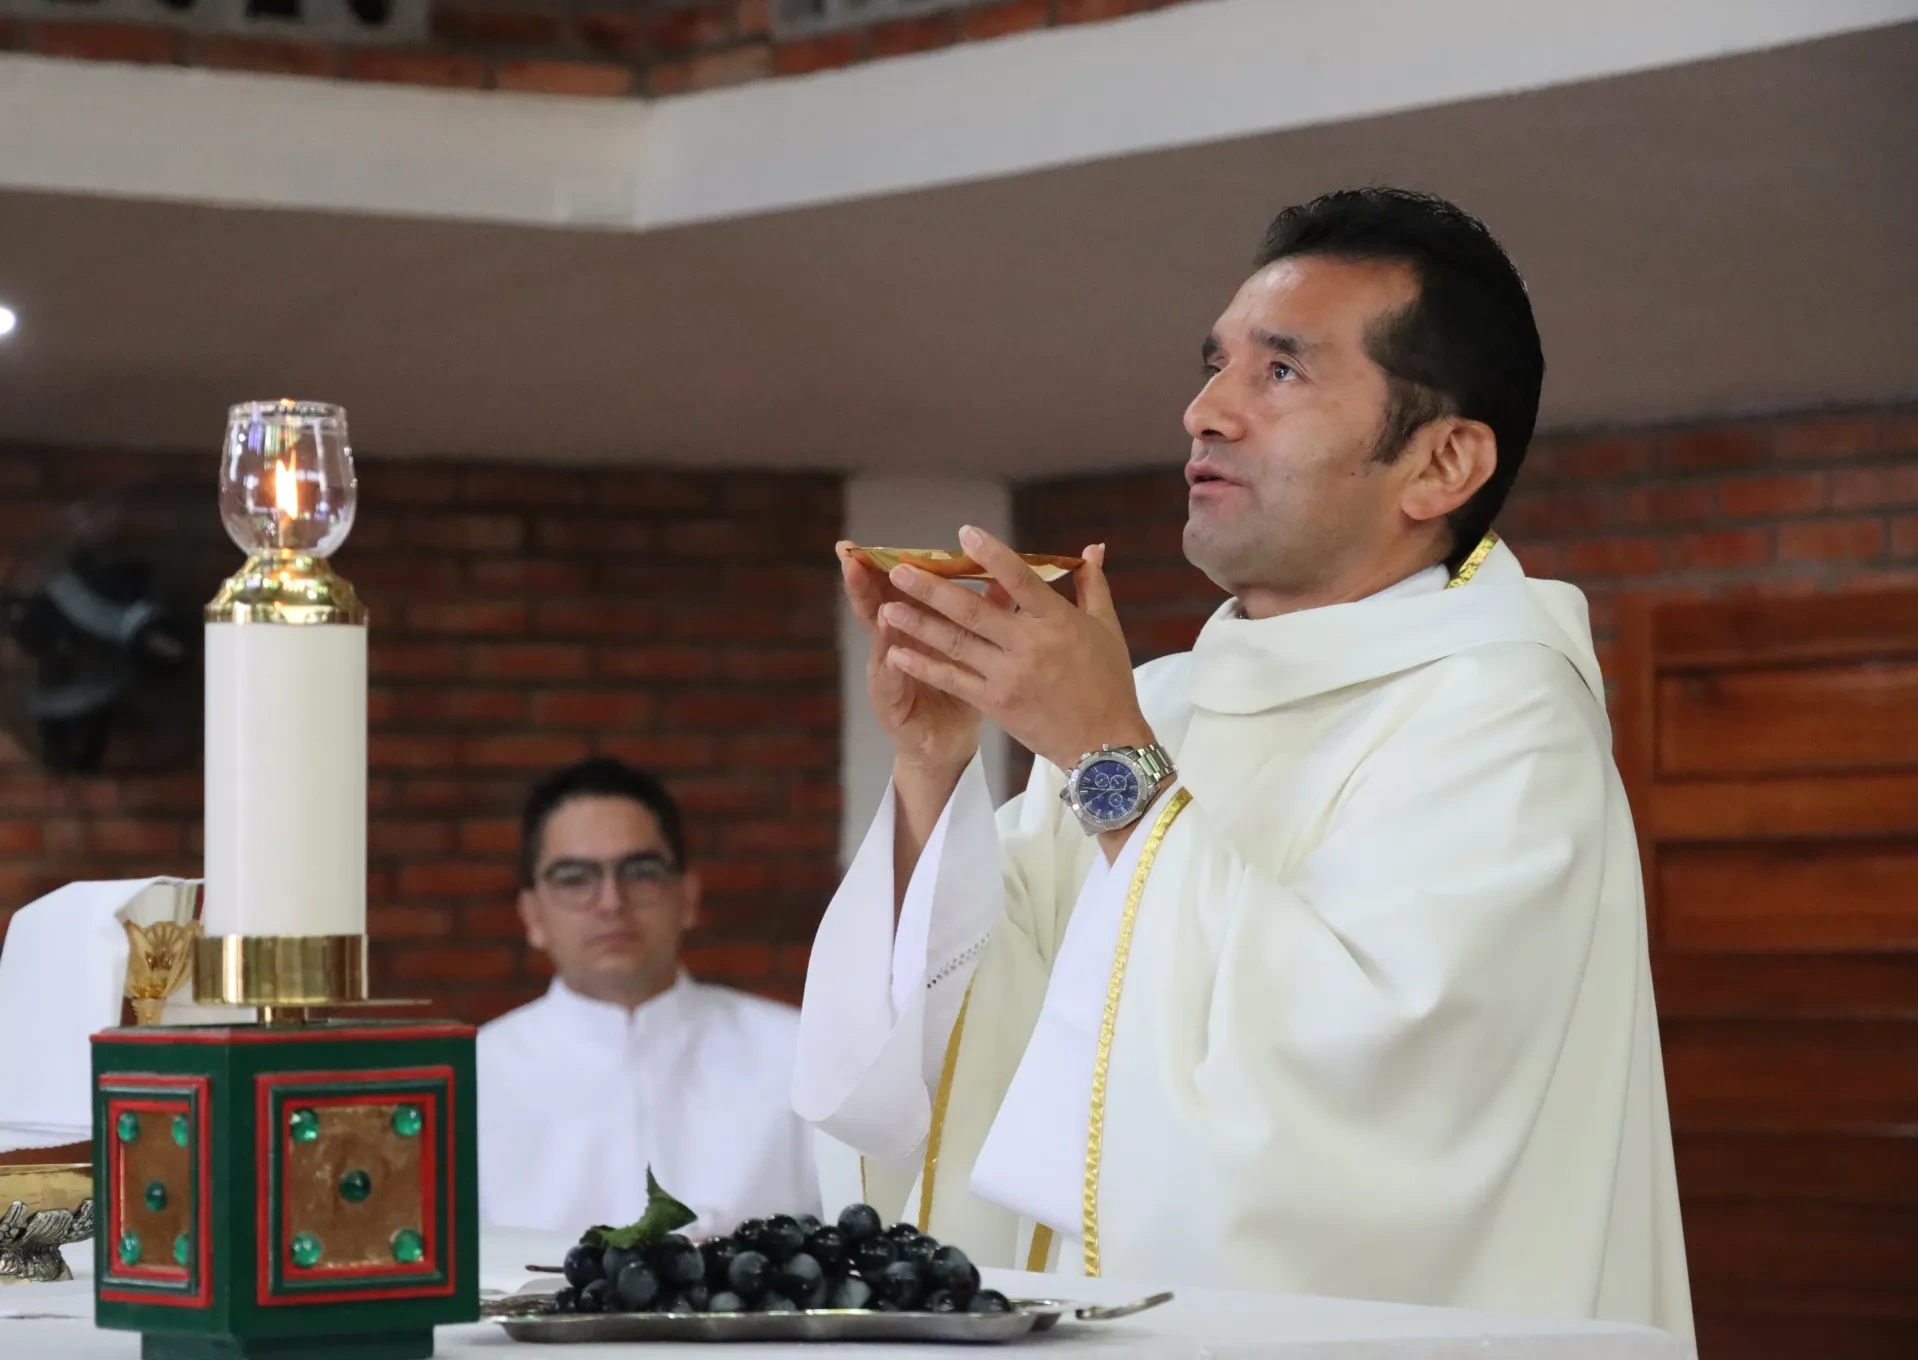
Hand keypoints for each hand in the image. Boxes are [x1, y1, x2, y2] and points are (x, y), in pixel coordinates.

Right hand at [837, 541, 981, 777]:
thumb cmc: (958, 689)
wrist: (948, 743)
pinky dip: (891, 663)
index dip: (880, 564)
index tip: (864, 541)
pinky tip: (891, 648)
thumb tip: (1003, 578)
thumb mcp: (969, 647)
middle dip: (860, 581)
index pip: (892, 589)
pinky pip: (891, 680)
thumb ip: (980, 613)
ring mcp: (887, 675)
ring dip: (872, 614)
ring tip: (866, 590)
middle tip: (850, 556)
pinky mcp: (891, 704)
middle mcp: (892, 647)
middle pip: (872, 606)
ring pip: (878, 639)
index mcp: (910, 627)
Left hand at [877, 526, 1152, 773]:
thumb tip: (1092, 548)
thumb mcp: (1106, 629)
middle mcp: (1029, 645)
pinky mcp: (995, 704)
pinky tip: (897, 654)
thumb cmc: (1109, 683)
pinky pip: (953, 680)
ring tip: (887, 608)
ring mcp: (1008, 676)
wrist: (1104, 745)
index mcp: (1057, 621)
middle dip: (932, 589)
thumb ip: (1093, 585)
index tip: (964, 533)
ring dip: (918, 625)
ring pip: (955, 644)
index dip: (991, 555)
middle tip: (899, 569)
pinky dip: (924, 667)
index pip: (1020, 579)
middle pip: (973, 610)